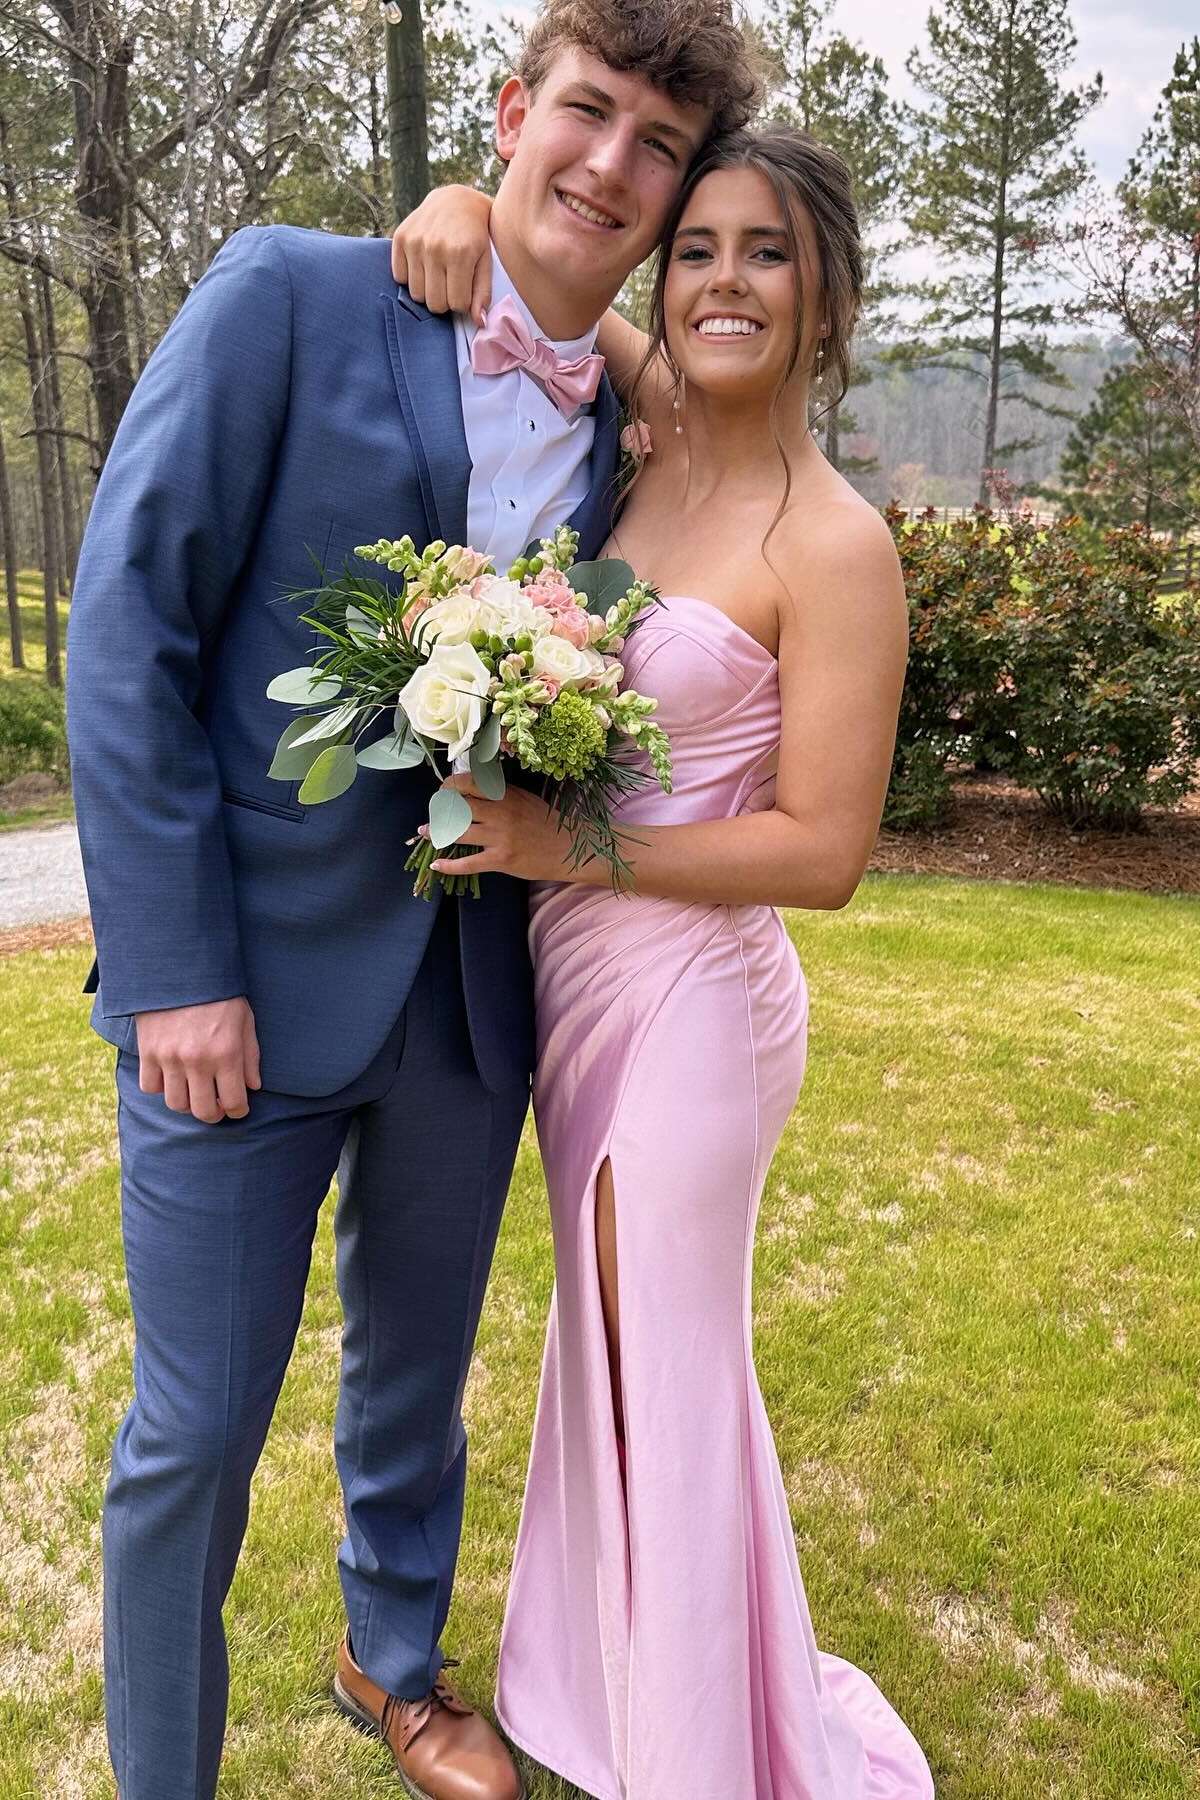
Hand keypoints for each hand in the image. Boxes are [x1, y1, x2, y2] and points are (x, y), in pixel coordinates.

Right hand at [134, 997, 261, 1123]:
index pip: (234, 1102)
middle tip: (216, 1105)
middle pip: (203, 1111)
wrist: (180, 967)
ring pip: (176, 1104)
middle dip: (214, 1114)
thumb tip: (252, 1087)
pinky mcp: (148, 1051)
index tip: (238, 1108)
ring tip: (194, 1091)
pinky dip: (160, 1087)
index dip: (238, 1111)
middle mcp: (198, 1061)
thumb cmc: (219, 993)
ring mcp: (170, 1058)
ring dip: (187, 1103)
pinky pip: (151, 1086)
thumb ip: (250, 1056)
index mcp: (227, 1053)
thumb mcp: (245, 1019)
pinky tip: (171, 1076)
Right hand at [392, 184, 494, 322]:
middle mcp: (434, 247)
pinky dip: (411, 276)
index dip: (461, 303)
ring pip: (416, 294)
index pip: (456, 304)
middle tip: (451, 284)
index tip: (464, 290)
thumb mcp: (486, 262)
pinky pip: (400, 277)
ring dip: (428, 290)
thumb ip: (482, 293)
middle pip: (434, 303)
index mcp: (460, 254)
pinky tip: (423, 264)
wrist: (457, 200)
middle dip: (445, 300)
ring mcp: (415, 241)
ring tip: (438, 274)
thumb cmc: (476, 236)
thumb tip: (478, 322)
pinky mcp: (400, 237)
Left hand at [428, 774, 581, 884]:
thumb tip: (473, 790)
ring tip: (426, 834)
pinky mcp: (501, 860)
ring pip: (459, 832)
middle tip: (433, 813)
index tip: (443, 790)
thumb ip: (501, 794)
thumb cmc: (546, 823)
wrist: (568, 848)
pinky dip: (449, 865)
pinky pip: (468, 863)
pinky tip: (438, 865)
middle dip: (440, 809)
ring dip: (437, 833)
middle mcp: (501, 813)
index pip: (470, 784)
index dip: (450, 785)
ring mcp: (500, 837)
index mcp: (506, 795)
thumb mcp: (525, 799)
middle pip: (459, 807)